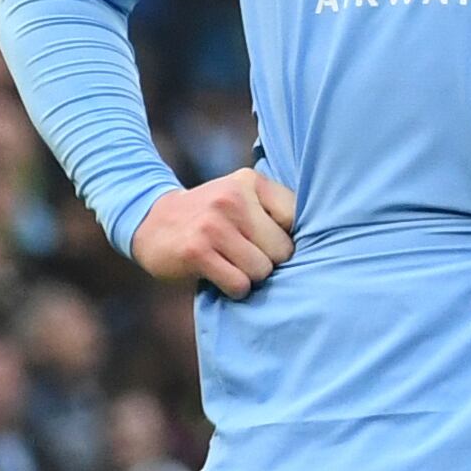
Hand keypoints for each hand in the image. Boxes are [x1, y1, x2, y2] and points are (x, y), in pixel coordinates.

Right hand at [131, 166, 296, 298]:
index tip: (266, 242)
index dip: (285, 239)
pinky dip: (233, 288)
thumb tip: (321, 243)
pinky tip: (218, 275)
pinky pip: (239, 284)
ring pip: (262, 270)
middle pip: (282, 251)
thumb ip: (273, 211)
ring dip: (249, 277)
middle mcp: (233, 198)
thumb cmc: (209, 218)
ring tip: (229, 264)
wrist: (150, 222)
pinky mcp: (197, 251)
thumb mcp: (239, 198)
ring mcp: (214, 224)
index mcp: (250, 182)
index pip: (295, 219)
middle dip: (268, 262)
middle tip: (243, 255)